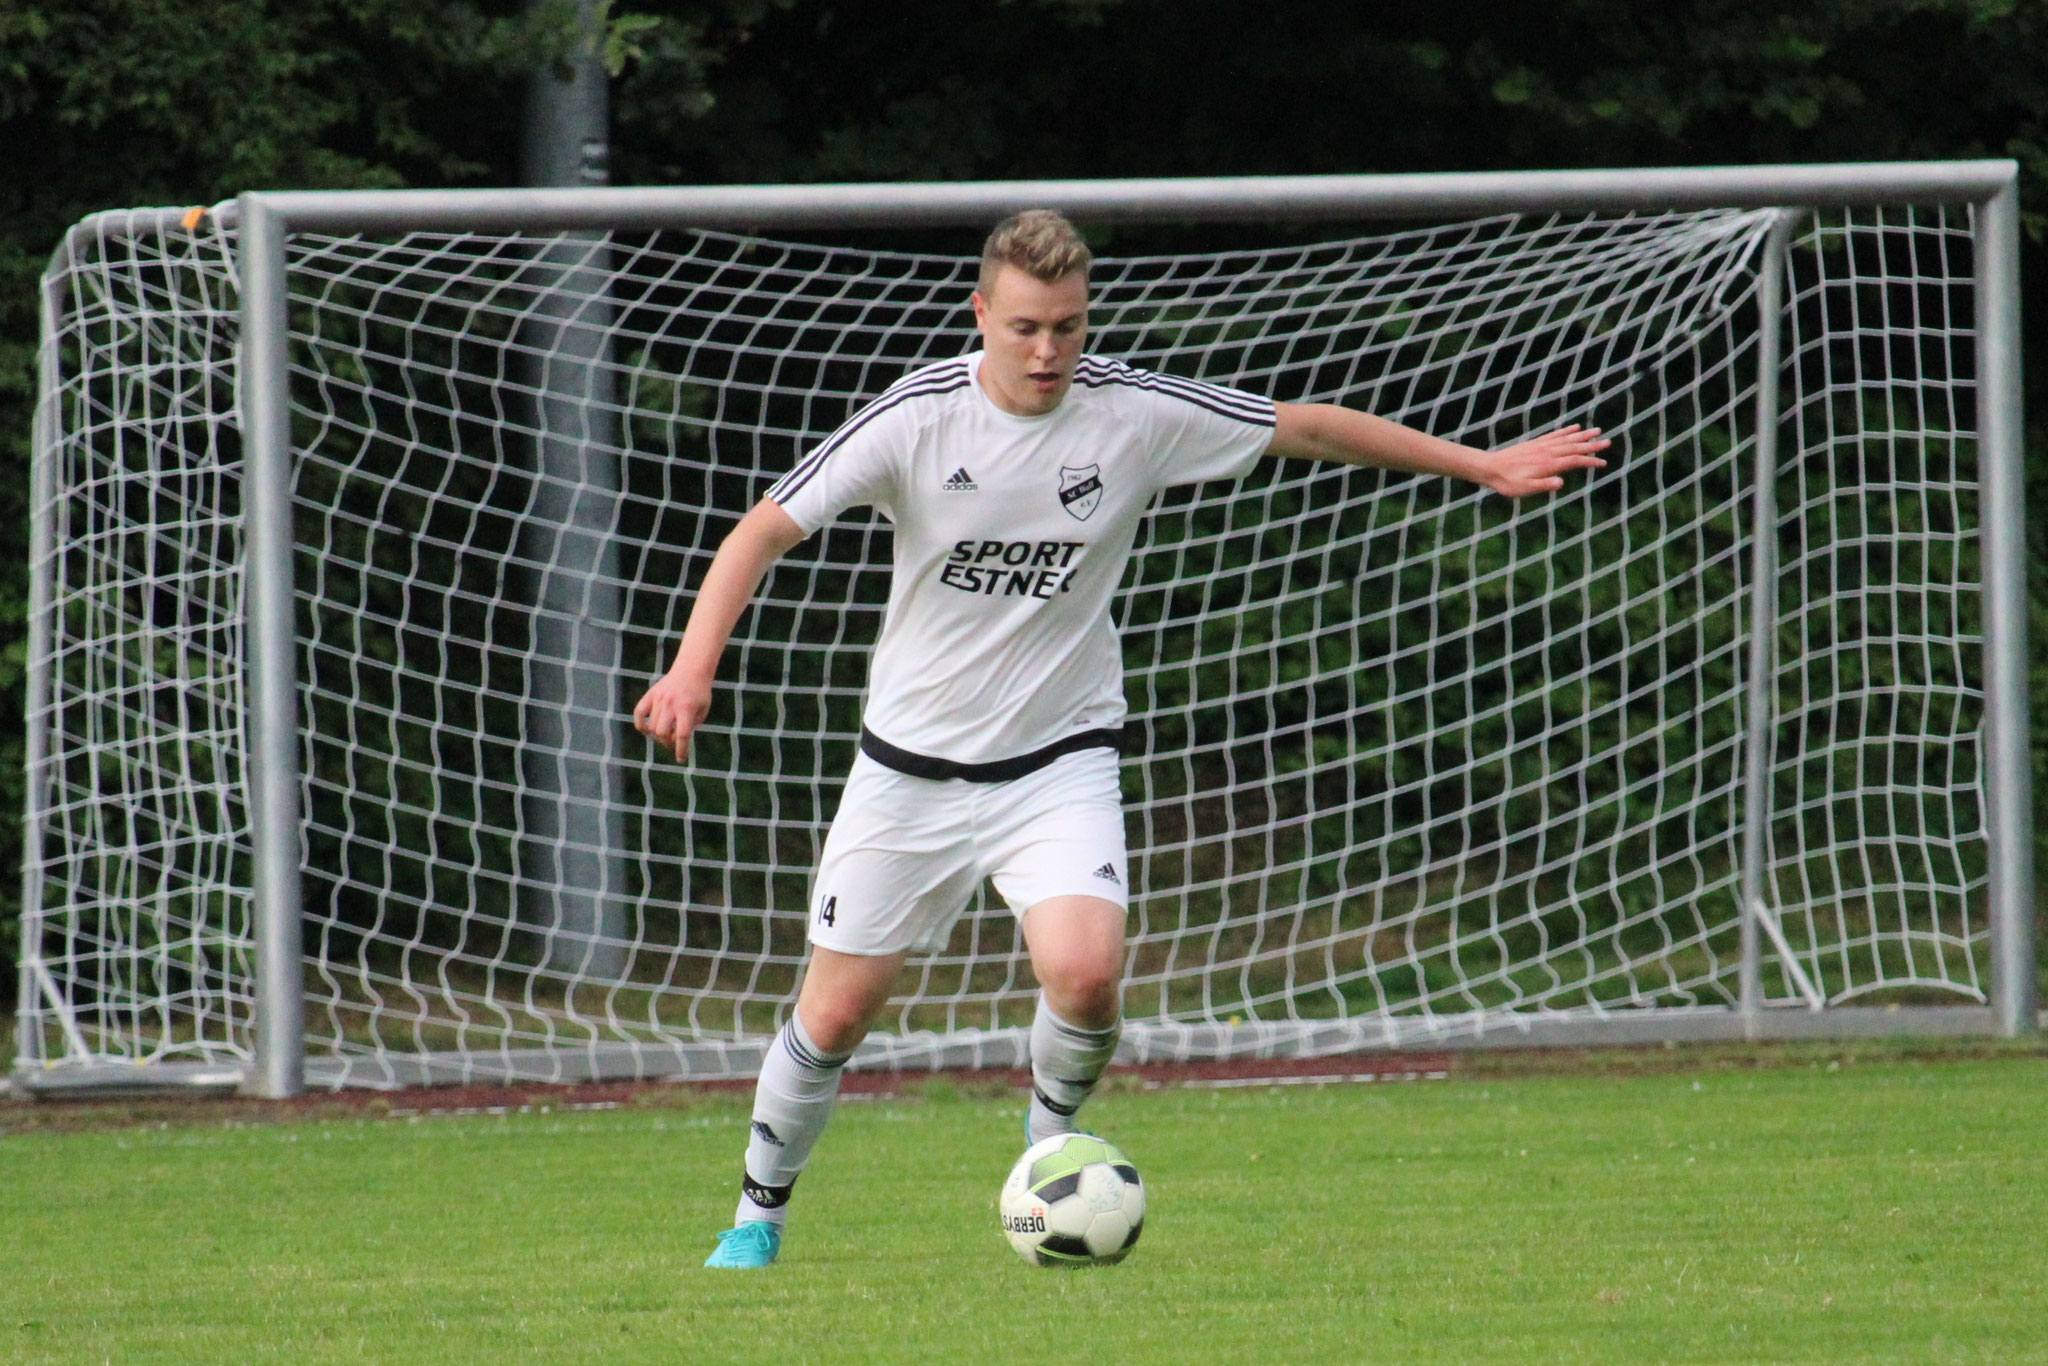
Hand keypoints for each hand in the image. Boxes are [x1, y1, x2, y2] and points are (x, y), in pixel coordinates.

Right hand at [633, 666, 713, 760]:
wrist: (692, 669)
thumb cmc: (700, 692)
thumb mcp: (703, 710)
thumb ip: (691, 726)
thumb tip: (675, 741)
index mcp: (687, 709)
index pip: (682, 736)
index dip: (681, 750)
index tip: (681, 759)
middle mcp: (671, 704)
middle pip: (662, 733)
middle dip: (668, 743)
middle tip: (673, 743)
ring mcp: (659, 699)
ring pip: (652, 727)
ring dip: (658, 736)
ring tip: (665, 735)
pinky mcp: (651, 694)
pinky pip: (639, 713)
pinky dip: (641, 724)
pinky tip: (647, 729)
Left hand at [1482, 424, 1609, 497]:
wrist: (1489, 468)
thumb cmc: (1507, 482)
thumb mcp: (1525, 489)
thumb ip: (1544, 485)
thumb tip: (1561, 483)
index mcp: (1548, 464)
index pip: (1574, 461)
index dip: (1589, 462)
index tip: (1603, 463)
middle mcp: (1547, 452)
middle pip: (1574, 447)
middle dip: (1591, 445)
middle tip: (1608, 442)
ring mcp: (1541, 446)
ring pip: (1566, 439)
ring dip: (1582, 435)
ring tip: (1597, 430)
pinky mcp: (1535, 443)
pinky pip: (1555, 435)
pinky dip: (1566, 431)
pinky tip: (1574, 428)